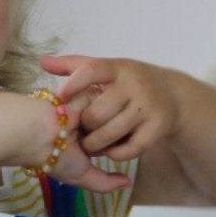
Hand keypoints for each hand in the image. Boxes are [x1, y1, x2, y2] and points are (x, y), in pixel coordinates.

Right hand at [30, 90, 129, 194]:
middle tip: (87, 142)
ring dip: (101, 128)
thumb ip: (106, 183)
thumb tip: (128, 183)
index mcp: (90, 143)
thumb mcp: (83, 176)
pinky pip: (108, 104)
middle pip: (120, 130)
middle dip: (111, 139)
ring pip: (116, 118)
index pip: (117, 146)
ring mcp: (91, 109)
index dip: (115, 152)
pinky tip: (81, 118)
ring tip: (81, 130)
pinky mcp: (88, 93)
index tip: (102, 155)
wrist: (39, 134)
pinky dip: (97, 115)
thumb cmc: (58, 158)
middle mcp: (92, 126)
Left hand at [42, 54, 181, 163]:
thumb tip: (42, 62)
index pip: (92, 70)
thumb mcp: (107, 69)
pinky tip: (110, 151)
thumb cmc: (129, 82)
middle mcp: (135, 85)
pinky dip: (115, 154)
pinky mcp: (157, 128)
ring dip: (95, 144)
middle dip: (84, 125)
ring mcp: (147, 107)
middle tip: (78, 132)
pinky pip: (129, 149)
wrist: (173, 95)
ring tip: (89, 145)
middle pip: (98, 112)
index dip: (73, 85)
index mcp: (118, 67)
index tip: (59, 99)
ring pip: (111, 133)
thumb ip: (74, 66)